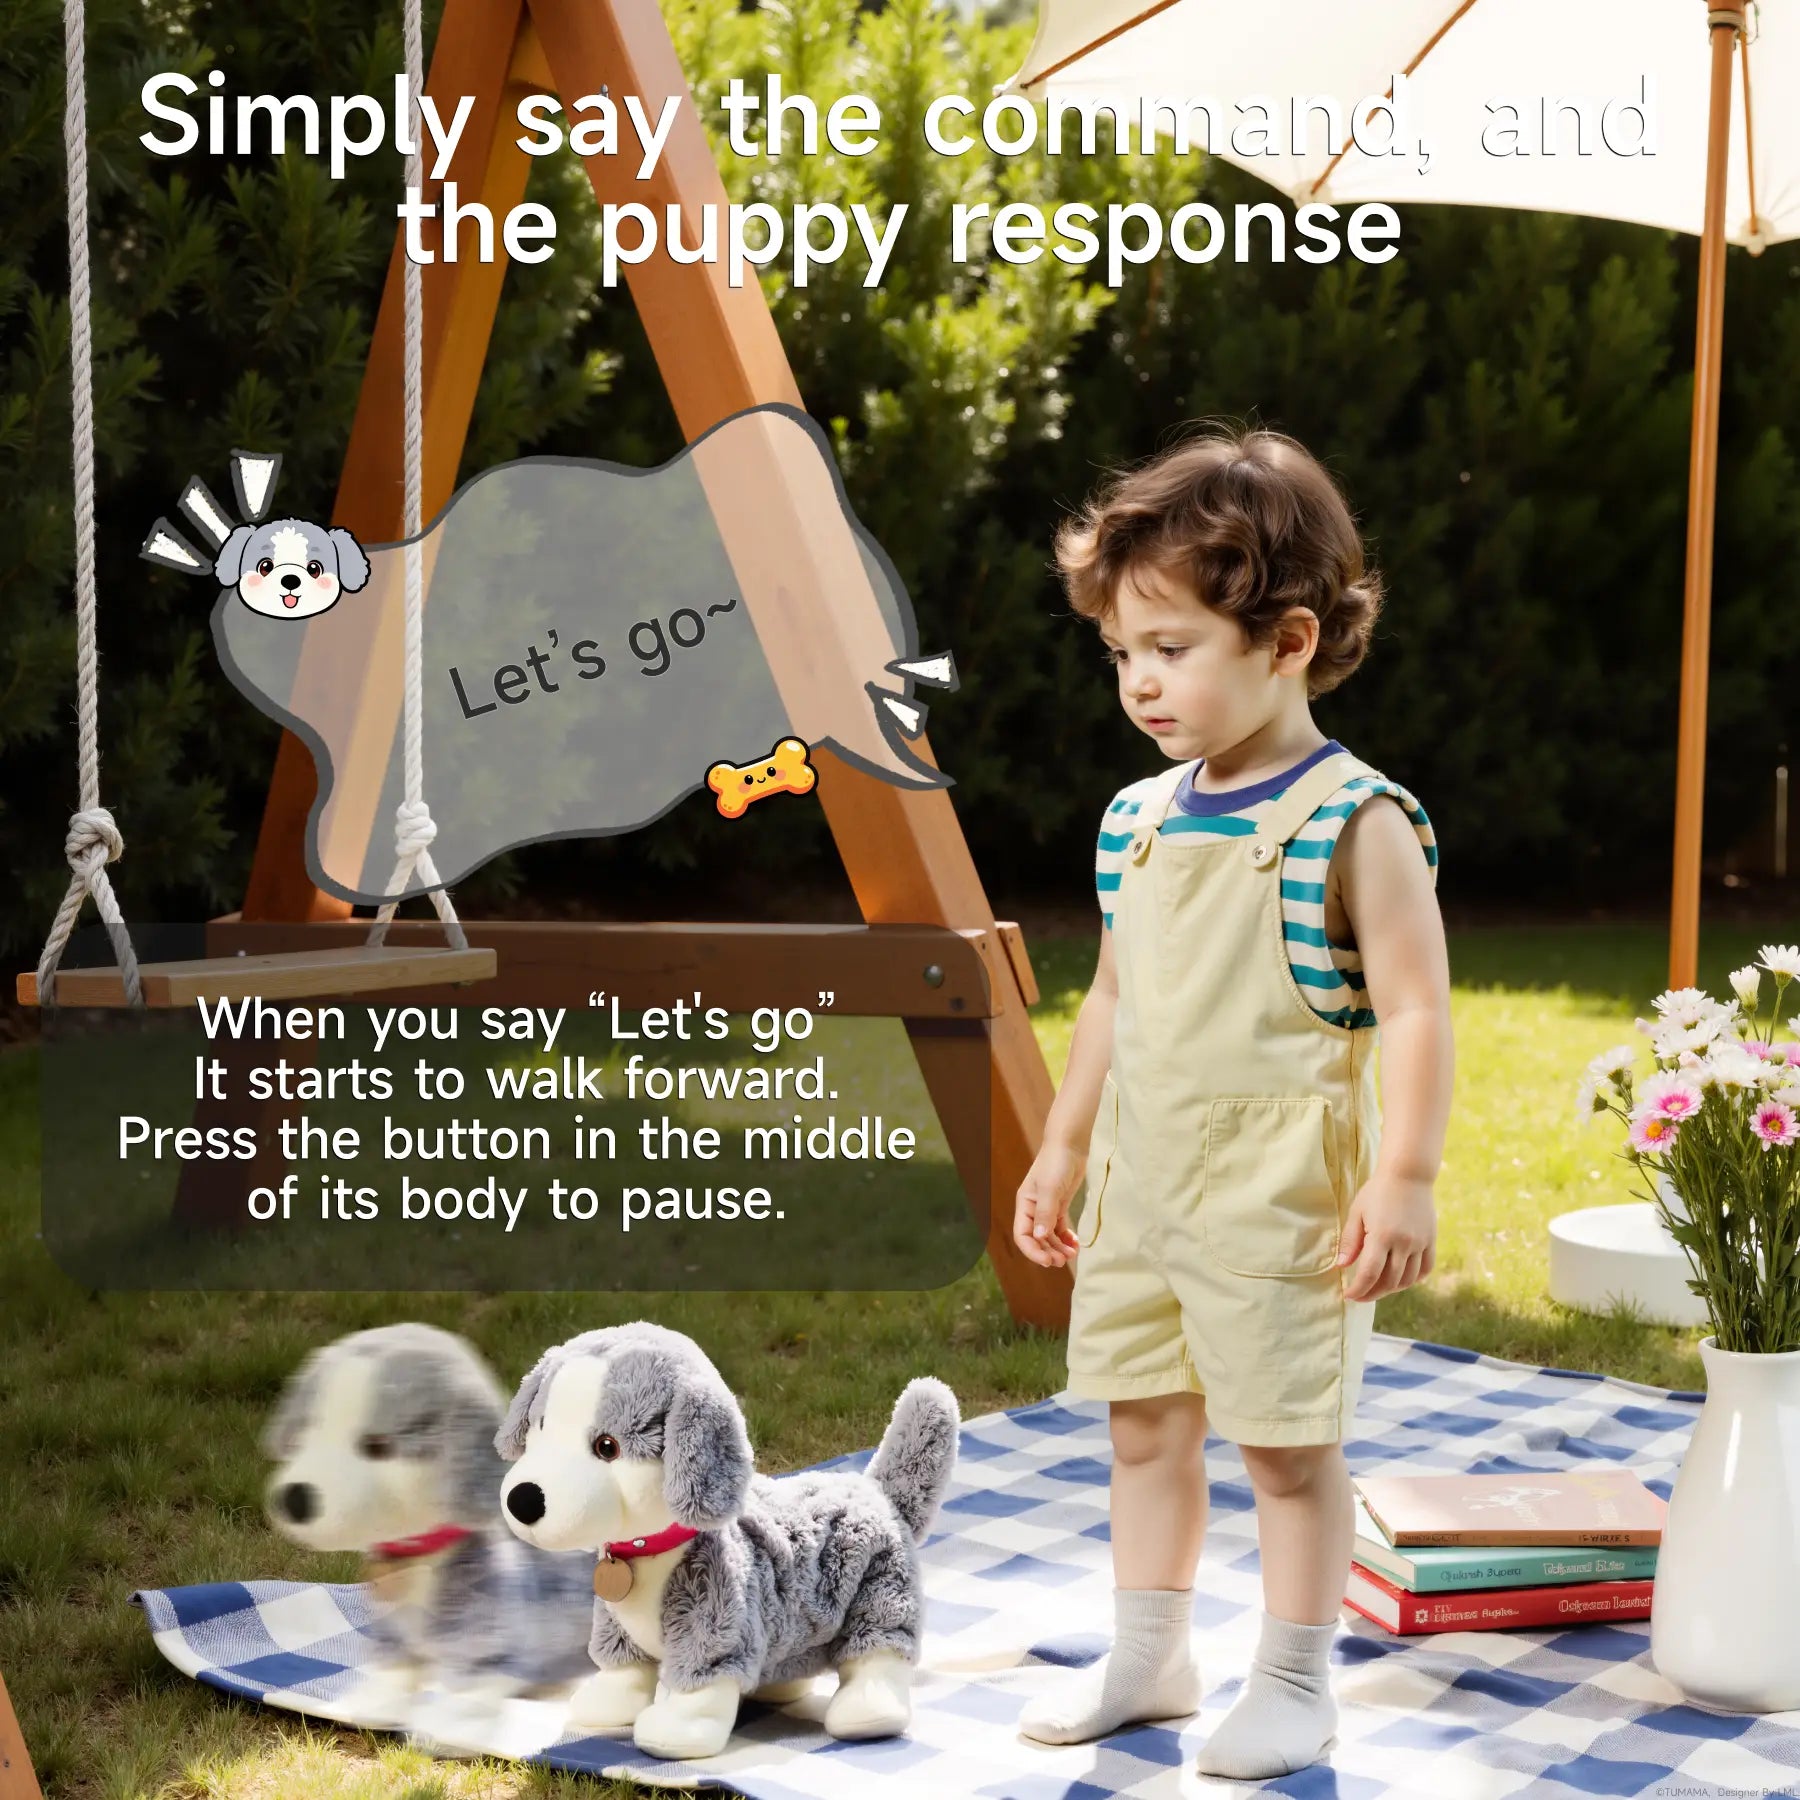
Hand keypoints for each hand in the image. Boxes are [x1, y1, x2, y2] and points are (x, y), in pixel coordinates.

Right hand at [1013, 1141, 1085, 1267]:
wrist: (1070, 1145)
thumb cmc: (1056, 1163)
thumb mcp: (1050, 1188)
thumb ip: (1045, 1213)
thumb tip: (1040, 1237)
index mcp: (1025, 1205)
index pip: (1022, 1235)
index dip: (1033, 1251)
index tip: (1048, 1260)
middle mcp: (1033, 1210)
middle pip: (1037, 1239)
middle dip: (1048, 1252)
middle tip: (1064, 1260)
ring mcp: (1047, 1208)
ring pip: (1049, 1236)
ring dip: (1058, 1247)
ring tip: (1072, 1254)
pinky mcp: (1059, 1205)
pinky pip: (1060, 1228)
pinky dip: (1066, 1238)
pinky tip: (1075, 1243)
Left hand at [1336, 1174, 1435, 1300]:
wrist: (1408, 1175)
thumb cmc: (1377, 1192)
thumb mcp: (1357, 1212)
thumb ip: (1350, 1241)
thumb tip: (1342, 1265)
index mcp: (1382, 1236)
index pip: (1369, 1274)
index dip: (1359, 1289)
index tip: (1349, 1296)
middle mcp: (1403, 1243)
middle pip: (1389, 1282)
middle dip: (1372, 1293)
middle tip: (1361, 1294)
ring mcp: (1420, 1243)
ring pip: (1407, 1279)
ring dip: (1391, 1289)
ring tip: (1378, 1288)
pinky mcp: (1431, 1241)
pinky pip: (1425, 1269)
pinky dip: (1413, 1280)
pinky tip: (1400, 1279)